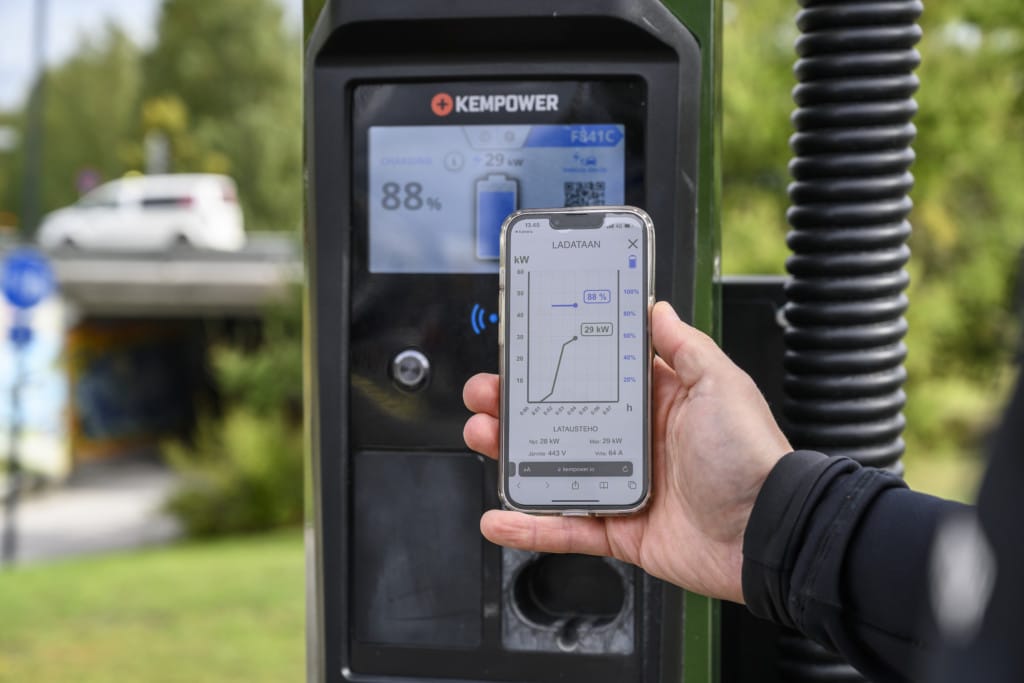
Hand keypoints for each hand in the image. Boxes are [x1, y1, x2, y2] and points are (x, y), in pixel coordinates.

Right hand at [463, 301, 790, 602]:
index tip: (523, 350)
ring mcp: (625, 486)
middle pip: (562, 420)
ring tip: (482, 436)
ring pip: (554, 468)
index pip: (594, 376)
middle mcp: (637, 442)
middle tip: (488, 393)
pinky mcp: (621, 530)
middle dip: (518, 406)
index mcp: (657, 403)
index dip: (556, 362)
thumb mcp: (721, 385)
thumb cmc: (751, 457)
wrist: (766, 534)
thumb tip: (657, 309)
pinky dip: (530, 526)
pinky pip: (567, 527)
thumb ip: (685, 347)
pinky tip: (499, 516)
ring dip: (512, 455)